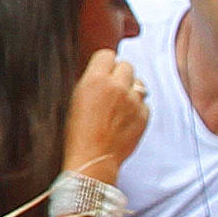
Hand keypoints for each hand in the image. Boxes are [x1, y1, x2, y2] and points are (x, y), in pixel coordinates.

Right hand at [62, 49, 149, 173]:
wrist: (91, 162)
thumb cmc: (75, 135)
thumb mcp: (74, 100)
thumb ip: (90, 81)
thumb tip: (101, 72)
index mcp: (95, 80)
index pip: (107, 54)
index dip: (104, 64)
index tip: (102, 72)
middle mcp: (117, 87)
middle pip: (126, 66)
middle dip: (119, 75)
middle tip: (110, 90)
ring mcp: (133, 102)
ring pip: (138, 83)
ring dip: (130, 90)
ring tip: (119, 105)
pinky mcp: (143, 117)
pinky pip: (144, 103)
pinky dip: (137, 108)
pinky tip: (124, 120)